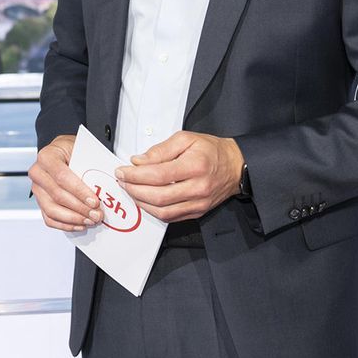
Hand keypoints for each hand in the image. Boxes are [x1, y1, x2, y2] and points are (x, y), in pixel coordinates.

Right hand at [29, 134, 104, 231]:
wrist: (60, 153)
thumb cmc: (71, 151)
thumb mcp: (81, 150)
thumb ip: (88, 166)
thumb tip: (103, 186)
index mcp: (47, 157)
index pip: (62, 177)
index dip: (79, 191)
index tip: (94, 201)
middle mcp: (38, 173)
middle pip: (57, 195)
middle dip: (79, 208)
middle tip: (96, 214)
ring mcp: (37, 189)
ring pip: (52, 210)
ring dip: (73, 218)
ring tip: (90, 220)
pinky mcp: (39, 201)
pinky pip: (49, 218)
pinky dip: (65, 225)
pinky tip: (79, 224)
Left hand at [115, 130, 243, 222]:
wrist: (235, 166)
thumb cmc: (211, 151)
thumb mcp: (186, 139)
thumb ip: (160, 150)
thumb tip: (138, 161)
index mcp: (195, 166)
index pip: (158, 175)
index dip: (135, 175)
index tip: (122, 171)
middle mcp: (198, 188)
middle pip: (158, 196)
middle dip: (134, 189)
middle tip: (122, 180)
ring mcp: (198, 203)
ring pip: (162, 211)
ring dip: (141, 202)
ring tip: (131, 190)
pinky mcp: (197, 212)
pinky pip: (170, 217)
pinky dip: (153, 210)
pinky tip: (145, 200)